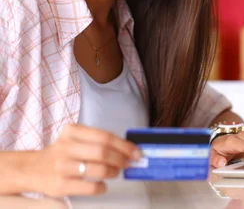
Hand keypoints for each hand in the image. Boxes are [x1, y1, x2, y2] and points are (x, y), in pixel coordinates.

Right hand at [22, 124, 141, 196]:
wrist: (30, 169)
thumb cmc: (60, 154)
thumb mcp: (74, 139)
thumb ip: (97, 141)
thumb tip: (127, 149)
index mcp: (72, 131)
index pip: (105, 136)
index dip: (124, 145)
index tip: (136, 152)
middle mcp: (65, 147)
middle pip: (102, 152)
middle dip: (121, 159)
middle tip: (128, 163)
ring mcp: (62, 167)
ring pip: (98, 169)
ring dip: (113, 172)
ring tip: (115, 172)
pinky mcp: (60, 185)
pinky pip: (90, 187)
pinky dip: (102, 187)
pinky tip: (103, 185)